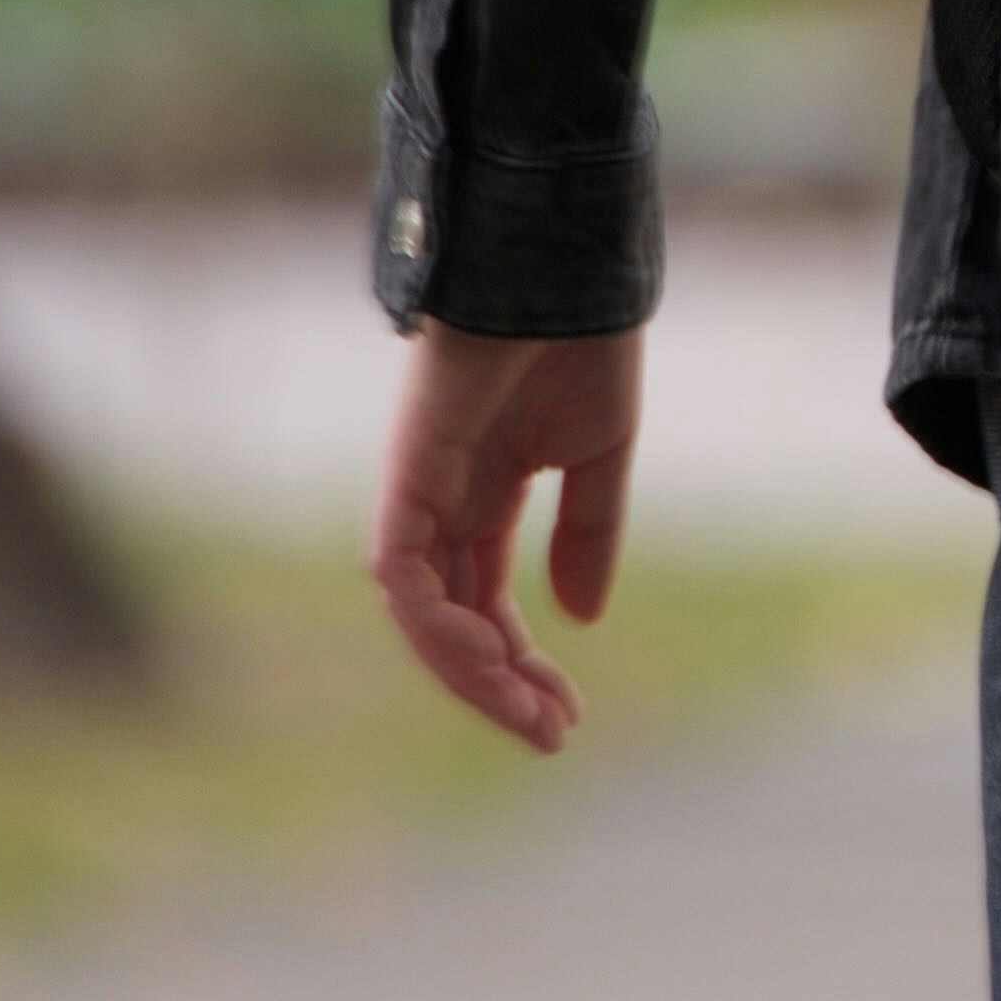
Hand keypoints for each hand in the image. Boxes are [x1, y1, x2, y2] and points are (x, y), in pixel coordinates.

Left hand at [372, 324, 641, 752]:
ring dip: (467, 671)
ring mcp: (419, 489)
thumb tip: (580, 617)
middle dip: (496, 685)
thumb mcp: (598, 454)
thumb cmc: (580, 340)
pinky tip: (488, 656)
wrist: (561, 267)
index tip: (566, 715)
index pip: (486, 604)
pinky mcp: (406, 474)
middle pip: (451, 622)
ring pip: (420, 612)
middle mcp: (441, 501)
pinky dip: (437, 622)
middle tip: (550, 734)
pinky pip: (402, 572)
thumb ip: (587, 531)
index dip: (522, 665)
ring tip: (526, 712)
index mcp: (484, 495)